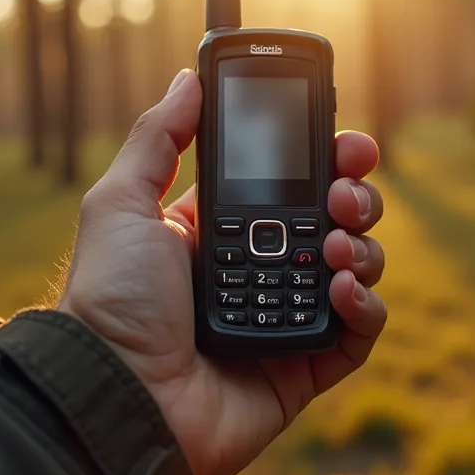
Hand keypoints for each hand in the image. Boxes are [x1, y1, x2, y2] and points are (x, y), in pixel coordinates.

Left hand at [58, 69, 386, 474]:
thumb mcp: (120, 203)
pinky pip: (357, 335)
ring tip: (340, 244)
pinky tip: (343, 289)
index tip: (347, 139)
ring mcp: (283, 319)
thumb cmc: (110, 302)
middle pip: (333, 220)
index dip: (323, 159)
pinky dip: (365, 307)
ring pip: (356, 270)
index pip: (287, 183)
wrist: (117, 395)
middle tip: (346, 190)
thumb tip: (187, 79)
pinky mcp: (302, 368)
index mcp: (218, 230)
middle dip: (354, 195)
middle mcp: (257, 271)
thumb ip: (158, 138)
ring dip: (364, 246)